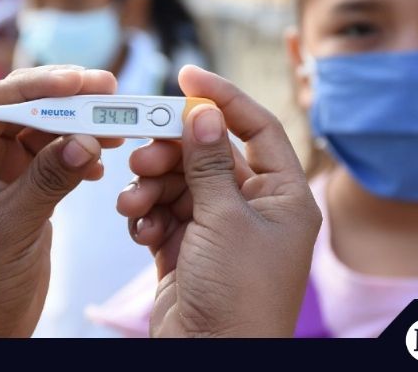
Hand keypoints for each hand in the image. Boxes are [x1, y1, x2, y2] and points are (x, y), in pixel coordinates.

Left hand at [0, 65, 122, 336]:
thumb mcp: (10, 230)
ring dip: (79, 126)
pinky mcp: (22, 193)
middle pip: (23, 109)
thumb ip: (47, 181)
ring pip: (43, 132)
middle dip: (67, 99)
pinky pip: (53, 159)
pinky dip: (77, 156)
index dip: (40, 86)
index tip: (82, 81)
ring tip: (116, 129)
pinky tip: (98, 165)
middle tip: (110, 91)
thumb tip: (85, 138)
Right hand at [117, 66, 321, 336]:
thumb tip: (202, 109)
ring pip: (179, 184)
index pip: (258, 129)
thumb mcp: (225, 220)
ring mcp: (218, 231)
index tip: (186, 75)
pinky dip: (146, 215)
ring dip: (152, 186)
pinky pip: (162, 214)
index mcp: (284, 197)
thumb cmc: (238, 295)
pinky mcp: (185, 251)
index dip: (224, 98)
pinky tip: (139, 228)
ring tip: (134, 200)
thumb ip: (208, 162)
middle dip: (173, 152)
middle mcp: (253, 210)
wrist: (211, 360)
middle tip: (144, 153)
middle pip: (208, 156)